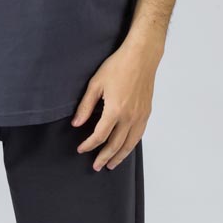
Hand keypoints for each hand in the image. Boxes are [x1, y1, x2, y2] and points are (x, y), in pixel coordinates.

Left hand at [71, 39, 160, 169]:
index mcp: (115, 110)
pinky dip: (131, 145)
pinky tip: (126, 149)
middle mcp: (129, 117)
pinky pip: (139, 135)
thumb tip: (76, 124)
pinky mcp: (146, 113)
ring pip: (130, 144)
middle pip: (115, 144)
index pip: (100, 136)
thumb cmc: (118, 66)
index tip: (81, 149)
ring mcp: (140, 116)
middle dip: (104, 157)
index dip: (89, 145)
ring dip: (120, 156)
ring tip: (111, 165)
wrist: (142, 56)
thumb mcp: (95, 84)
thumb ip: (85, 106)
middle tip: (95, 166)